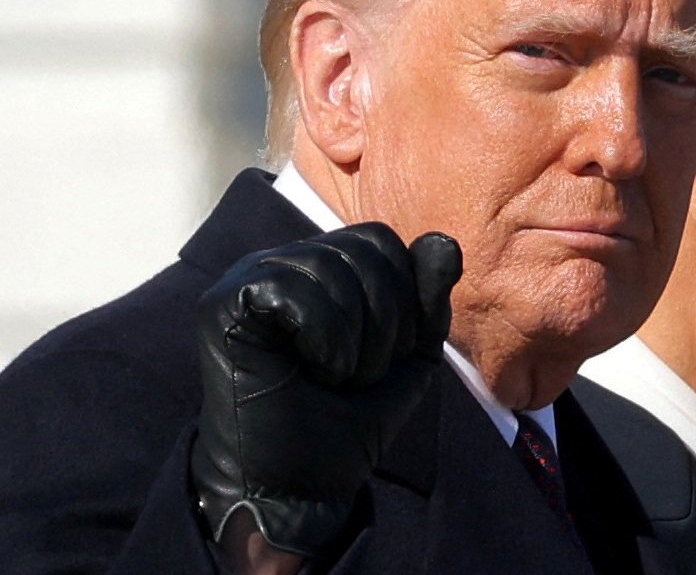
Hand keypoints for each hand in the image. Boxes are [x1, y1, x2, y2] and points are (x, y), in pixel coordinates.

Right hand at [189, 223, 460, 555]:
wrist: (302, 482)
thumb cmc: (350, 415)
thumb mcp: (411, 351)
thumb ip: (428, 294)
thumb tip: (445, 240)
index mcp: (320, 265)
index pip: (380, 239)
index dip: (405, 296)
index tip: (388, 355)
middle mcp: (282, 261)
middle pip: (365, 248)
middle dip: (386, 321)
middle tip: (361, 374)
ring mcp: (247, 277)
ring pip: (331, 267)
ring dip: (355, 339)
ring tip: (337, 377)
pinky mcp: (223, 305)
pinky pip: (293, 292)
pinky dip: (324, 340)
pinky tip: (313, 372)